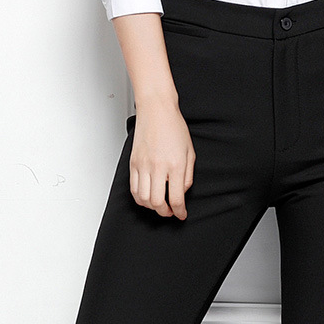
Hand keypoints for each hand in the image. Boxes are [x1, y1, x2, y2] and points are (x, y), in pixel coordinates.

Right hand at [129, 98, 195, 219]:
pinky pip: (133, 189)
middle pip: (158, 202)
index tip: (181, 214)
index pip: (176, 198)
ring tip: (159, 205)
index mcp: (175, 165)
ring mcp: (143, 165)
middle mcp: (158, 167)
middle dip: (165, 212)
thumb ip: (188, 176)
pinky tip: (147, 197)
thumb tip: (182, 192)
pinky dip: (140, 199)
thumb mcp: (189, 152)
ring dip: (152, 207)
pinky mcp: (133, 163)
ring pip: (143, 199)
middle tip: (170, 211)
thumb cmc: (174, 127)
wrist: (156, 110)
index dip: (180, 211)